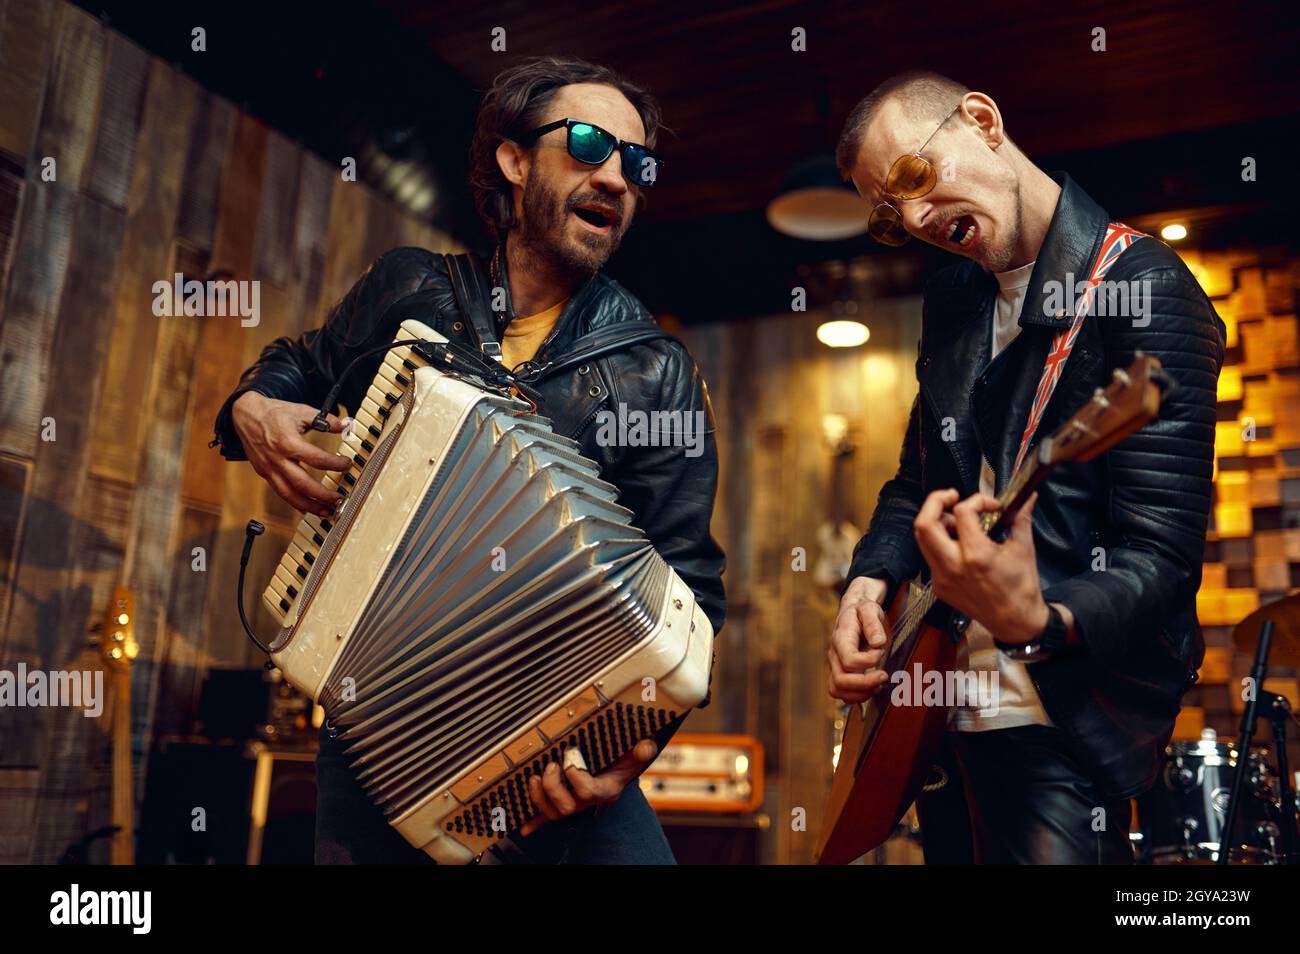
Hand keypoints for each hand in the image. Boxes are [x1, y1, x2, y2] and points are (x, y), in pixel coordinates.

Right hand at [231, 391, 350, 517]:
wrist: (244, 414)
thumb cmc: (274, 412)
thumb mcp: (301, 410)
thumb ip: (325, 420)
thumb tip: (345, 426)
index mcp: (287, 441)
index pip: (317, 459)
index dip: (335, 464)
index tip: (347, 464)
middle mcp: (277, 458)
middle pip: (302, 483)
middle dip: (323, 495)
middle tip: (340, 499)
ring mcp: (268, 468)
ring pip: (289, 495)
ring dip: (310, 507)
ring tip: (327, 512)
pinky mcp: (264, 474)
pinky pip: (280, 493)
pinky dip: (295, 503)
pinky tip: (308, 509)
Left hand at [520, 739, 656, 835]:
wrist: (618, 771)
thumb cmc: (623, 762)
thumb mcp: (634, 755)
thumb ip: (641, 751)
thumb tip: (646, 746)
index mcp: (605, 790)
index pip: (588, 792)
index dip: (576, 779)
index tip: (570, 760)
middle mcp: (587, 801)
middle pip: (567, 807)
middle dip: (553, 787)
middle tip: (550, 766)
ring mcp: (574, 803)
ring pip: (553, 813)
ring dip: (539, 798)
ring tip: (534, 778)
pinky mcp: (562, 803)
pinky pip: (547, 818)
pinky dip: (534, 823)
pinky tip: (524, 827)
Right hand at [827, 575, 891, 702]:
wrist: (853, 611)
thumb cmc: (862, 610)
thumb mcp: (869, 608)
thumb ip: (873, 623)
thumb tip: (878, 643)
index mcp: (841, 638)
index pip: (849, 660)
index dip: (867, 662)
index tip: (880, 652)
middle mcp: (834, 654)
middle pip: (840, 680)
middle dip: (865, 684)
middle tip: (884, 676)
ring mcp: (835, 665)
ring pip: (837, 690)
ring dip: (859, 694)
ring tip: (878, 686)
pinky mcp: (840, 671)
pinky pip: (841, 692)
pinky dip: (857, 695)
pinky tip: (873, 688)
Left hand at [912, 489, 1049, 643]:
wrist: (1016, 622)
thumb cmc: (1022, 587)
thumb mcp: (1024, 548)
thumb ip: (1020, 518)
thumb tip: (1026, 497)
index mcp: (976, 556)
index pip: (962, 512)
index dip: (977, 500)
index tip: (991, 506)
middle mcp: (953, 567)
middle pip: (924, 524)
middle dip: (935, 502)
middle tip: (951, 496)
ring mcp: (942, 578)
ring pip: (922, 539)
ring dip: (935, 522)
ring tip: (956, 520)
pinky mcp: (939, 586)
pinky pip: (930, 555)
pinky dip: (940, 541)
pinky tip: (958, 542)